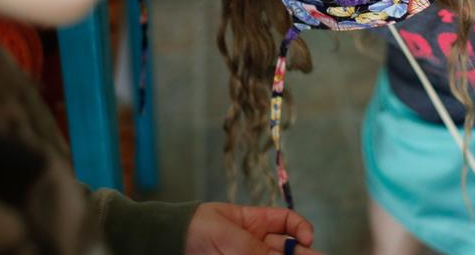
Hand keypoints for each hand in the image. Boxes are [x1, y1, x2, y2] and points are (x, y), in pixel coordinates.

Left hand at [184, 202, 324, 254]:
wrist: (167, 243)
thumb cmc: (194, 227)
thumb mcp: (226, 232)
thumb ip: (252, 247)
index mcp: (255, 221)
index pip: (287, 222)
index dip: (301, 229)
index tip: (308, 239)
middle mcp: (256, 242)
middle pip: (287, 249)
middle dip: (305, 254)